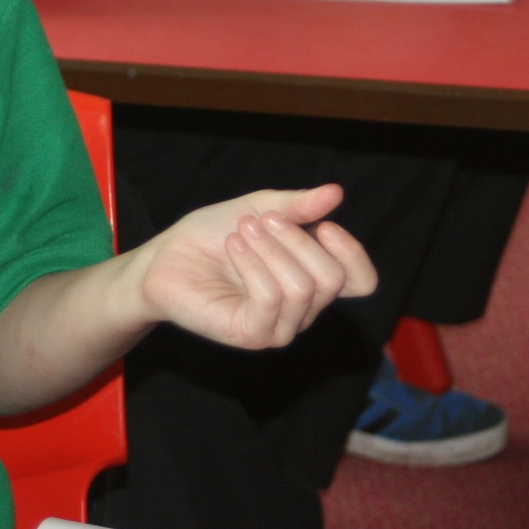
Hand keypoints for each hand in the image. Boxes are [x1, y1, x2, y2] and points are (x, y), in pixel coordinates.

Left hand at [140, 184, 378, 348]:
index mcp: (312, 276)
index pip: (361, 281)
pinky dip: (254, 266)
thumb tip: (336, 193)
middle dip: (297, 240)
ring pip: (303, 288)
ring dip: (271, 249)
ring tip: (242, 231)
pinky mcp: (252, 334)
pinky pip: (271, 300)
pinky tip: (234, 248)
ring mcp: (279, 325)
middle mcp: (303, 307)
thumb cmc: (213, 234)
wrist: (167, 255)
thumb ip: (299, 205)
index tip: (323, 225)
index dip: (352, 254)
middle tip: (262, 220)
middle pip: (332, 279)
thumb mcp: (260, 207)